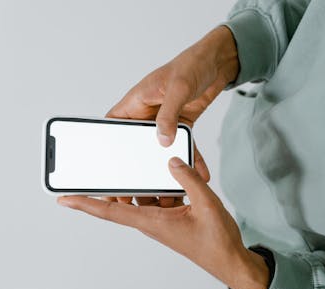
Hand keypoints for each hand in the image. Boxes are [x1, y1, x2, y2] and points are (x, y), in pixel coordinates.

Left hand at [57, 157, 268, 288]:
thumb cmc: (216, 242)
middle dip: (112, 187)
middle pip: (122, 202)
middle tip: (102, 168)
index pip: (110, 211)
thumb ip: (188, 180)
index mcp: (152, 221)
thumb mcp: (206, 204)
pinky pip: (158, 199)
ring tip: (151, 169)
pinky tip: (174, 179)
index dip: (86, 204)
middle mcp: (151, 222)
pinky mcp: (170, 219)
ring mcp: (160, 221)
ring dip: (145, 187)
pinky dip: (162, 189)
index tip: (65, 198)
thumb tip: (171, 162)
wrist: (229, 260)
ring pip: (143, 198)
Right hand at [105, 25, 238, 205]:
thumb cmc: (191, 64)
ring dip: (167, 168)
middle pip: (136, 144)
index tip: (108, 168)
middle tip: (137, 190)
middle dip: (138, 167)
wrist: (216, 62)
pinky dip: (192, 159)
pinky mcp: (182, 125)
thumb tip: (162, 140)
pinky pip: (185, 145)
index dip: (108, 147)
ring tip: (169, 190)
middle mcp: (146, 114)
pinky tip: (199, 173)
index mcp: (135, 102)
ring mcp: (164, 121)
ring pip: (161, 150)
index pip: (113, 126)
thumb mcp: (178, 87)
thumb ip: (168, 115)